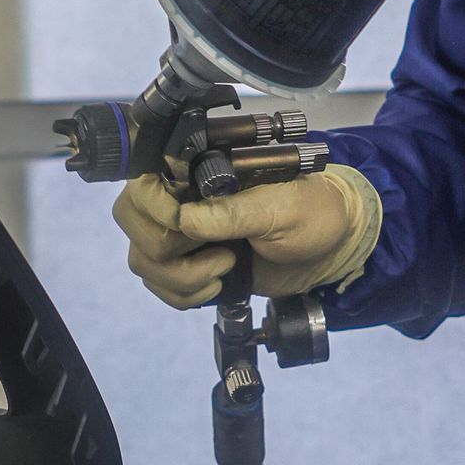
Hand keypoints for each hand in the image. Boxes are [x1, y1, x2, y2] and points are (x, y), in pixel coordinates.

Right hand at [111, 167, 380, 308]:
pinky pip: (159, 285)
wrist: (332, 249)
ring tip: (226, 269)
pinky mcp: (190, 265)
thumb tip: (184, 218)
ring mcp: (182, 234)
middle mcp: (182, 198)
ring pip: (143, 259)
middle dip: (167, 248)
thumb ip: (236, 211)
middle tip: (216, 253)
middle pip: (131, 220)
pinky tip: (219, 286)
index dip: (154, 208)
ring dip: (180, 277)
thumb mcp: (283, 208)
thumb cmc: (315, 213)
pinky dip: (183, 295)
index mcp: (202, 170)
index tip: (188, 229)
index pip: (143, 181)